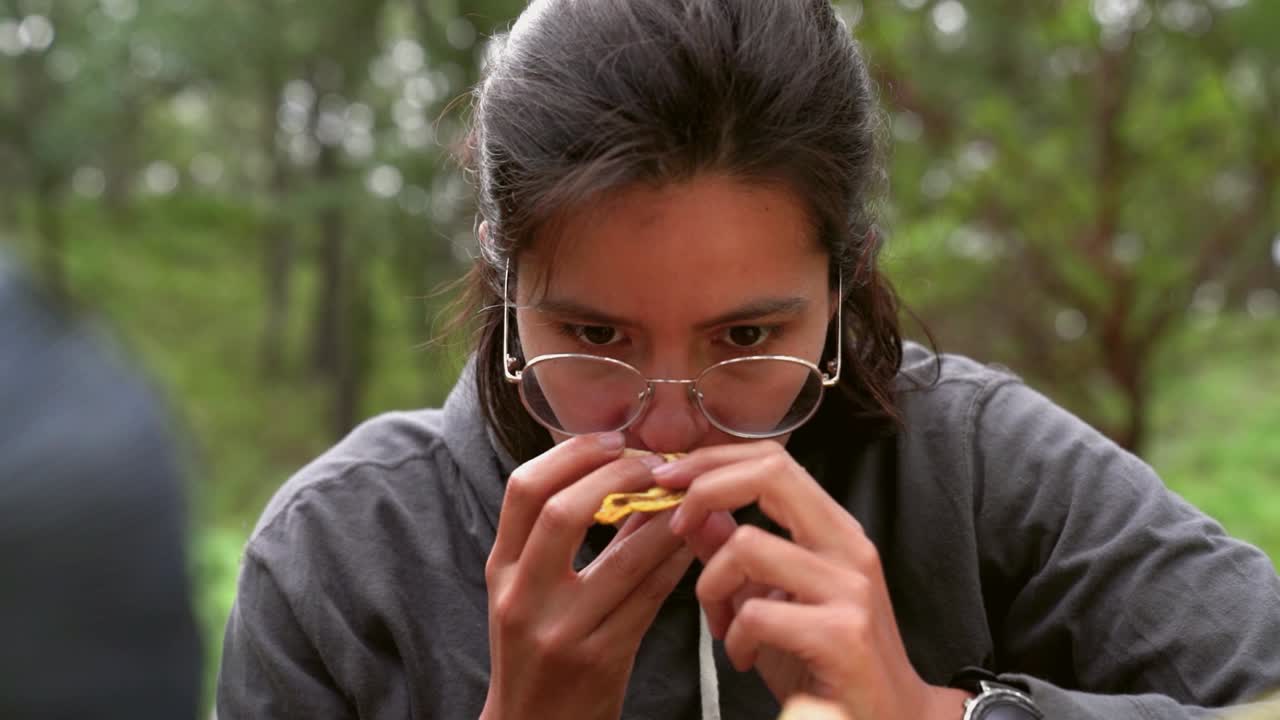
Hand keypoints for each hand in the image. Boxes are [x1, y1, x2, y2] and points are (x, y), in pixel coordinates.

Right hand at [481, 433, 694, 719]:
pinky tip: (693, 540)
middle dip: (616, 475)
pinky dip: (676, 559)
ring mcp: (561, 631)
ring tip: (688, 495)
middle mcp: (522, 597)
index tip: (612, 439)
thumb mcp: (530, 591)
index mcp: (501, 570)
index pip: (523, 490)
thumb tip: (621, 472)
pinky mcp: (602, 659)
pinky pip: (651, 596)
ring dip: (664, 517)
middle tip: (654, 464)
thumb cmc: (538, 651)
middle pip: (563, 511)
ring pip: (624, 556)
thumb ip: (562, 537)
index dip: (571, 453)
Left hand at [655, 441, 969, 719]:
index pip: (773, 460)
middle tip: (675, 525)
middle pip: (769, 475)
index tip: (668, 480)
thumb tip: (695, 514)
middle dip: (705, 489)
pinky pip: (756, 612)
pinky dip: (734, 638)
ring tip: (722, 625)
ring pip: (747, 545)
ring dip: (711, 587)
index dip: (714, 459)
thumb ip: (735, 554)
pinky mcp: (842, 634)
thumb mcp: (772, 599)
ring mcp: (850, 588)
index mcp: (833, 531)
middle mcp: (848, 548)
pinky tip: (744, 657)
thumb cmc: (826, 663)